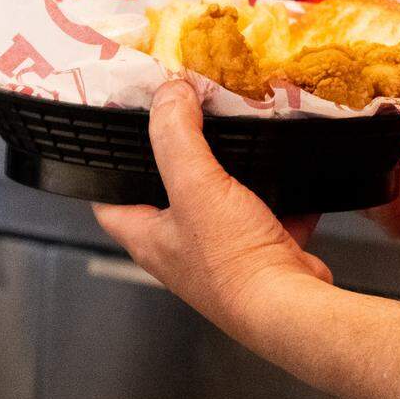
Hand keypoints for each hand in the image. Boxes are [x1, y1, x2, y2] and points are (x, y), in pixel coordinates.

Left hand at [93, 77, 332, 350]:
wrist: (289, 305)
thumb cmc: (233, 262)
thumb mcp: (196, 185)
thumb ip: (177, 135)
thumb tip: (169, 93)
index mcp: (149, 237)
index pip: (110, 200)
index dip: (109, 167)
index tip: (120, 132)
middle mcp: (180, 248)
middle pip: (170, 194)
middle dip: (184, 158)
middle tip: (192, 119)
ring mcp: (221, 252)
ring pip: (221, 200)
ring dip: (235, 172)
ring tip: (241, 134)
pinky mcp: (261, 251)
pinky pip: (268, 211)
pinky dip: (280, 193)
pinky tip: (289, 170)